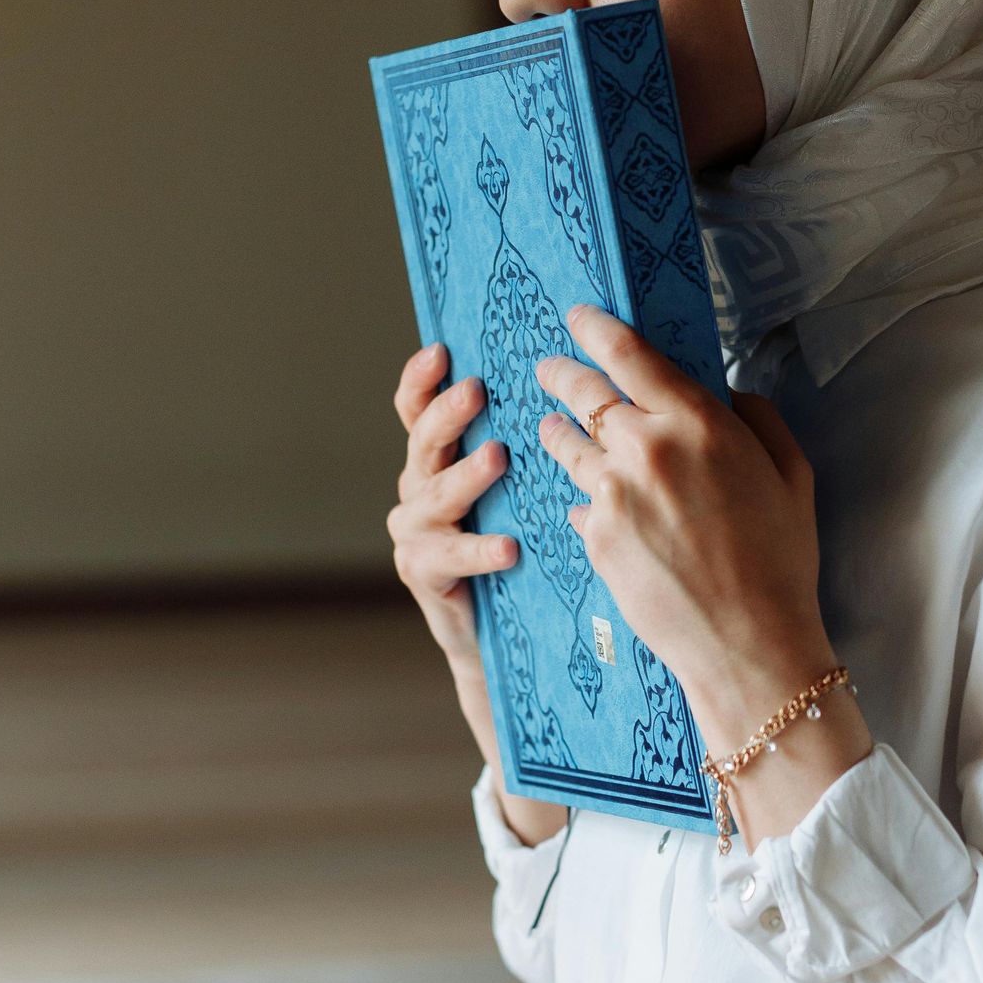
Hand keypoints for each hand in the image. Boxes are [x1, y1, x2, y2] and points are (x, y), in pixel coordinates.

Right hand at [387, 343, 514, 665]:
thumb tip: (568, 386)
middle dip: (448, 414)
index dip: (421, 379)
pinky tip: (509, 548)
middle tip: (476, 390)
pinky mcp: (422, 573)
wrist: (497, 630)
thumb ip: (523, 445)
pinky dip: (479, 551)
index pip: (416, 409)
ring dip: (466, 476)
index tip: (440, 351)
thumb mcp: (519, 488)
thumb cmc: (519, 544)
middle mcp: (417, 488)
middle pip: (423, 442)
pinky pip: (450, 557)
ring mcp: (414, 531)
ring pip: (436, 496)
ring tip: (497, 458)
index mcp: (436, 459)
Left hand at [534, 307, 871, 838]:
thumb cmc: (780, 560)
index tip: (578, 316)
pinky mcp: (596, 537)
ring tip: (550, 425)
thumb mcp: (792, 475)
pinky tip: (589, 500)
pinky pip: (580, 503)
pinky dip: (584, 496)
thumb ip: (757, 419)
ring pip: (567, 446)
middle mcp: (647, 449)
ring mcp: (614, 494)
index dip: (595, 328)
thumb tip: (726, 394)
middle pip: (584, 392)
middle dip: (561, 373)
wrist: (748, 642)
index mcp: (699, 422)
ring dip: (556, 430)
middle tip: (549, 368)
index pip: (629, 354)